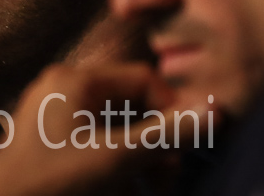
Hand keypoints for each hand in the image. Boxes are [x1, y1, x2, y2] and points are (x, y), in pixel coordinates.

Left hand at [0, 62, 214, 195]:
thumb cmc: (53, 184)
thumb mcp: (116, 159)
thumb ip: (166, 134)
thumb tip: (217, 110)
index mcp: (75, 80)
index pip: (143, 78)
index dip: (171, 112)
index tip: (184, 152)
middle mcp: (62, 90)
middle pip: (130, 106)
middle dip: (155, 144)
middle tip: (167, 181)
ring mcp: (51, 118)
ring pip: (114, 132)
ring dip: (139, 163)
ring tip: (150, 192)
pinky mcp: (46, 146)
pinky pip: (93, 148)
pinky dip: (114, 172)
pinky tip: (125, 194)